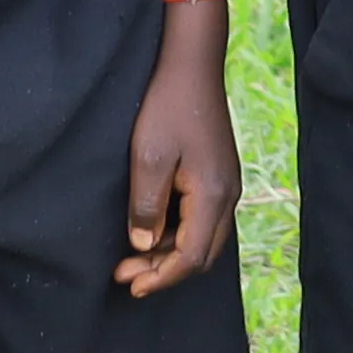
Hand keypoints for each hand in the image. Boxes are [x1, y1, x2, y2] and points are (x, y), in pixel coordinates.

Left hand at [119, 39, 240, 294]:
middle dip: (165, 272)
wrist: (192, 66)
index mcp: (213, 194)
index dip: (161, 278)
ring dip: (170, 254)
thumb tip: (144, 247)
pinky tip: (152, 230)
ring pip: (204, 239)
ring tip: (131, 256)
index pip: (191, 256)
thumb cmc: (167, 107)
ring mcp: (227, 184)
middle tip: (124, 273)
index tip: (130, 286)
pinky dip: (178, 234)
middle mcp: (228, 194)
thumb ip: (146, 207)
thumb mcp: (148, 157)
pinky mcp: (219, 175)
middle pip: (202, 254)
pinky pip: (203, 220)